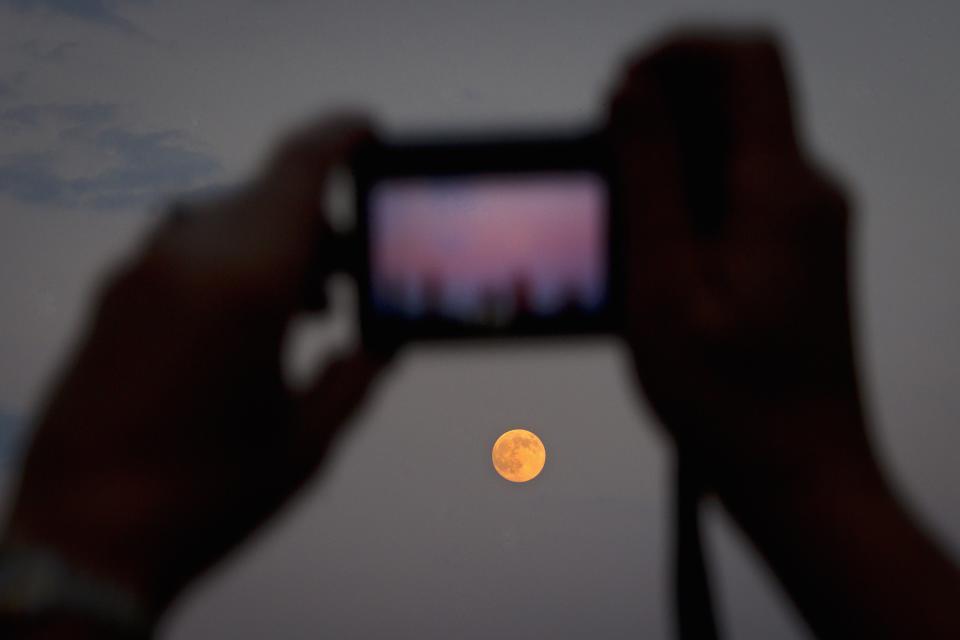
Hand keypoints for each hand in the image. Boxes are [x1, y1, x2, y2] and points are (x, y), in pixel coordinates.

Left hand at [5, 115, 387, 610]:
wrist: (86, 538)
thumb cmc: (208, 493)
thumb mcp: (308, 438)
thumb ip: (358, 372)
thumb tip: (385, 339)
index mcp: (247, 281)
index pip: (300, 169)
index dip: (341, 137)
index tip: (369, 133)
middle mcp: (188, 256)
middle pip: (267, 196)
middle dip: (319, 217)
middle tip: (350, 269)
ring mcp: (141, 273)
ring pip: (225, 220)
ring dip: (273, 241)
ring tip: (304, 305)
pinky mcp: (113, 297)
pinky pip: (185, 248)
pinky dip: (229, 260)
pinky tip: (245, 320)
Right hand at [608, 33, 873, 488]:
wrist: (798, 472)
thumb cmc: (734, 401)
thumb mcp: (662, 283)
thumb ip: (647, 176)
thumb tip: (631, 93)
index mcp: (782, 190)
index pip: (746, 60)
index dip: (678, 51)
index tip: (622, 86)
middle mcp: (808, 193)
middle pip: (736, 100)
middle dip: (663, 113)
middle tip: (608, 173)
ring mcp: (806, 223)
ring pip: (732, 149)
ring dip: (671, 165)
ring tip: (628, 232)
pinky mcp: (795, 251)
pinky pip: (739, 194)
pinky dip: (690, 202)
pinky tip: (656, 258)